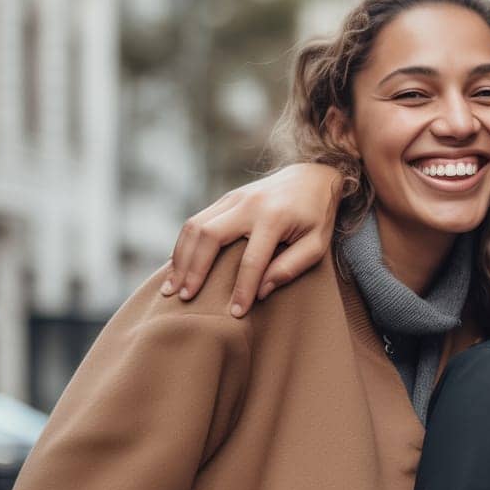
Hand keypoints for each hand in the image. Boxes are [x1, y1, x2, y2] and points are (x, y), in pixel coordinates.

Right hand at [161, 163, 344, 315]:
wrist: (313, 176)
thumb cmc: (317, 216)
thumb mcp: (317, 243)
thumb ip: (292, 266)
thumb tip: (262, 291)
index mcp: (275, 217)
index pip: (252, 260)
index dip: (242, 289)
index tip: (235, 313)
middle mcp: (249, 204)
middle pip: (210, 237)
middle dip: (194, 270)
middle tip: (185, 298)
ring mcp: (233, 198)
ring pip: (195, 226)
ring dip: (180, 258)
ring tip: (172, 287)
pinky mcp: (226, 198)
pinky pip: (196, 220)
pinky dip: (183, 244)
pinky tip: (177, 265)